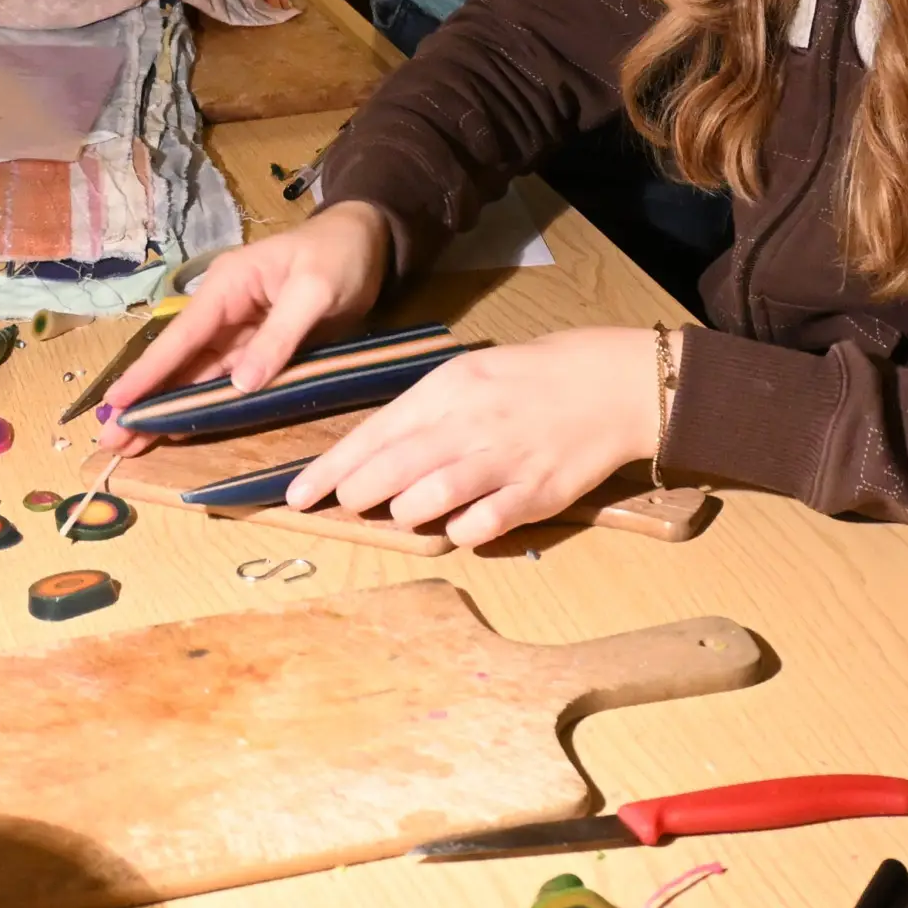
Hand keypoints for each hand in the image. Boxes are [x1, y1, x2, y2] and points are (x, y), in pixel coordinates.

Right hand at [90, 204, 391, 446]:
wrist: (369, 240)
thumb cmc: (339, 255)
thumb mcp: (315, 290)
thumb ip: (280, 336)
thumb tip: (239, 385)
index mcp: (228, 287)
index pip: (181, 337)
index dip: (148, 374)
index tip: (115, 405)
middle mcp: (225, 311)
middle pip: (179, 362)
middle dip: (145, 400)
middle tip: (109, 442)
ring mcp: (240, 331)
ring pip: (197, 376)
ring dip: (167, 409)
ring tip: (131, 445)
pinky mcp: (260, 348)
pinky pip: (227, 379)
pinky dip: (203, 404)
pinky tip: (180, 428)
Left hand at [281, 327, 658, 547]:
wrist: (610, 384)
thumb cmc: (529, 377)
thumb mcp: (468, 374)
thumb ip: (423, 412)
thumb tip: (374, 450)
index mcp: (447, 389)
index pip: (374, 434)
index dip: (330, 469)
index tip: (296, 495)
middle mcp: (470, 424)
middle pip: (392, 470)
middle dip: (358, 493)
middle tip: (349, 504)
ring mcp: (503, 461)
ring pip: (429, 501)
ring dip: (404, 513)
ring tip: (404, 510)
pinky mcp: (535, 495)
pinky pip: (480, 526)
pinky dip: (458, 533)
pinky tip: (455, 526)